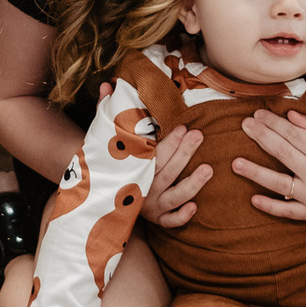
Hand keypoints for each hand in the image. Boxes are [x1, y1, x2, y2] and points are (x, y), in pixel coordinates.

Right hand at [94, 81, 209, 230]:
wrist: (97, 195)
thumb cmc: (111, 162)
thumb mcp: (105, 138)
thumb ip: (106, 111)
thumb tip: (105, 84)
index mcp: (130, 168)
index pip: (153, 155)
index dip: (169, 142)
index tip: (183, 127)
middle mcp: (141, 188)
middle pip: (166, 172)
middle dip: (183, 154)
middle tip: (198, 135)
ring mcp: (150, 206)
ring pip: (173, 197)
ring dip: (191, 185)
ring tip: (208, 169)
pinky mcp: (157, 220)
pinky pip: (170, 222)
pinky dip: (181, 217)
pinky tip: (195, 206)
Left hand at [233, 109, 305, 221]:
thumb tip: (289, 115)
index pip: (294, 135)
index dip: (274, 123)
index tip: (257, 114)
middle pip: (284, 153)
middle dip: (262, 137)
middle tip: (245, 125)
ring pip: (280, 183)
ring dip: (256, 172)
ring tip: (235, 163)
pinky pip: (288, 211)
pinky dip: (270, 206)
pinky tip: (253, 199)